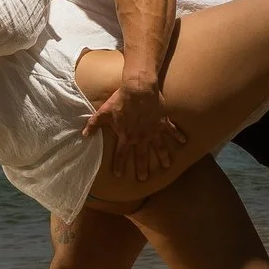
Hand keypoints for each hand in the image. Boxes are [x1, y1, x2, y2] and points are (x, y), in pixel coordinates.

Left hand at [83, 80, 188, 194]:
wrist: (138, 89)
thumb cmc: (120, 100)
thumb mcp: (104, 112)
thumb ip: (94, 124)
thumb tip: (84, 134)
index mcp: (126, 136)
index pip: (121, 154)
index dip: (119, 165)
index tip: (119, 175)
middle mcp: (141, 137)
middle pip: (141, 156)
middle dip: (142, 168)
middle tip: (143, 178)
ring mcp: (153, 131)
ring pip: (159, 147)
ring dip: (163, 157)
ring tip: (167, 166)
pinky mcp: (162, 122)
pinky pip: (172, 130)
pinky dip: (179, 135)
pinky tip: (185, 141)